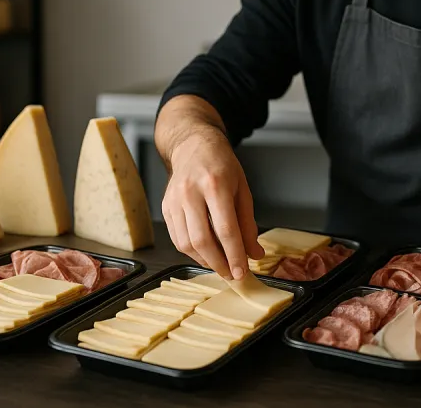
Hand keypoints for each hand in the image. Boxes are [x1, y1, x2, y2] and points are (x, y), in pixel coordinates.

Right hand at [160, 127, 264, 278]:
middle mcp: (190, 193)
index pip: (225, 229)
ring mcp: (174, 200)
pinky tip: (205, 253)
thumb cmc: (222, 165)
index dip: (235, 255)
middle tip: (232, 274)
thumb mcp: (243, 190)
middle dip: (219, 263)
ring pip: (186, 243)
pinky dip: (192, 251)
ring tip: (220, 264)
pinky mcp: (165, 207)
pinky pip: (177, 238)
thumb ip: (248, 224)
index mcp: (215, 185)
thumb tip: (254, 253)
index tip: (243, 272)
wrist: (194, 146)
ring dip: (205, 260)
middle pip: (202, 240)